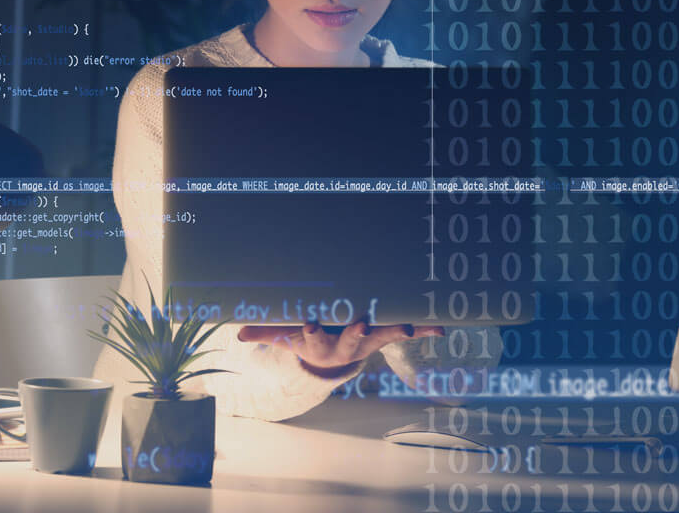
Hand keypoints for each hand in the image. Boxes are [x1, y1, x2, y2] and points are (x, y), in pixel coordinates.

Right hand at [237, 320, 445, 378]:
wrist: (330, 359)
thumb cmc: (307, 338)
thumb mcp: (285, 336)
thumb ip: (265, 332)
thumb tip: (238, 335)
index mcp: (318, 342)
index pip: (312, 337)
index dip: (311, 331)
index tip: (309, 322)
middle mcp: (345, 343)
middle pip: (349, 339)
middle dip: (355, 331)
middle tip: (360, 320)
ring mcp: (367, 339)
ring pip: (381, 335)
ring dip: (394, 330)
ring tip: (408, 326)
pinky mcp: (384, 334)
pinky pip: (404, 332)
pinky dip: (423, 330)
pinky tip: (440, 328)